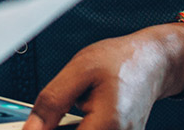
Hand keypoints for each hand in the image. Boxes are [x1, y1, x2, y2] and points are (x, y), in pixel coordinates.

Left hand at [21, 24, 183, 129]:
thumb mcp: (78, 70)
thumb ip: (52, 102)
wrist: (152, 61)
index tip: (36, 126)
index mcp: (108, 124)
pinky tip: (85, 108)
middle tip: (61, 106)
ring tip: (77, 103)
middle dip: (61, 126)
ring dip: (72, 124)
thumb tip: (31, 129)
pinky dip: (82, 123)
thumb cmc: (120, 61)